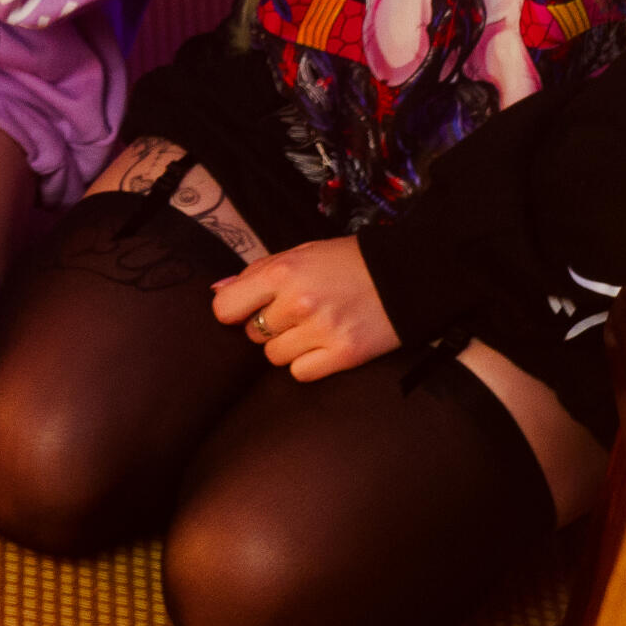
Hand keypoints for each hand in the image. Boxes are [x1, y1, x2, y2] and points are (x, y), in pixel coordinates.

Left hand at [212, 235, 396, 379]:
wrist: (406, 275)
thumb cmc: (348, 262)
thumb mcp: (301, 252)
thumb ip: (258, 272)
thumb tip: (219, 291)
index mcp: (283, 272)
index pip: (227, 308)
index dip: (233, 311)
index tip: (246, 309)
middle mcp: (298, 303)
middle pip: (253, 334)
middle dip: (268, 325)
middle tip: (295, 312)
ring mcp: (321, 331)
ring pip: (274, 357)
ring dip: (288, 345)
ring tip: (313, 327)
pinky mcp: (343, 355)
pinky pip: (300, 373)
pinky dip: (307, 363)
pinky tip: (324, 344)